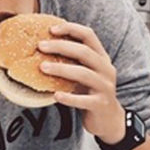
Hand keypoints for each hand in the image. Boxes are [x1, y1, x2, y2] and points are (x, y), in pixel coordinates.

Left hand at [38, 22, 125, 143]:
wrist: (108, 119)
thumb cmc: (90, 93)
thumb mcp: (84, 73)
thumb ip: (72, 61)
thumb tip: (43, 48)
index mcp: (101, 58)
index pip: (89, 35)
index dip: (71, 29)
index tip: (51, 29)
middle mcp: (106, 69)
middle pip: (84, 52)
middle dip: (61, 47)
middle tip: (40, 46)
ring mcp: (105, 87)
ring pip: (84, 74)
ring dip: (61, 69)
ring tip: (42, 68)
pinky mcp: (100, 104)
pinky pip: (84, 100)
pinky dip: (69, 97)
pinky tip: (55, 95)